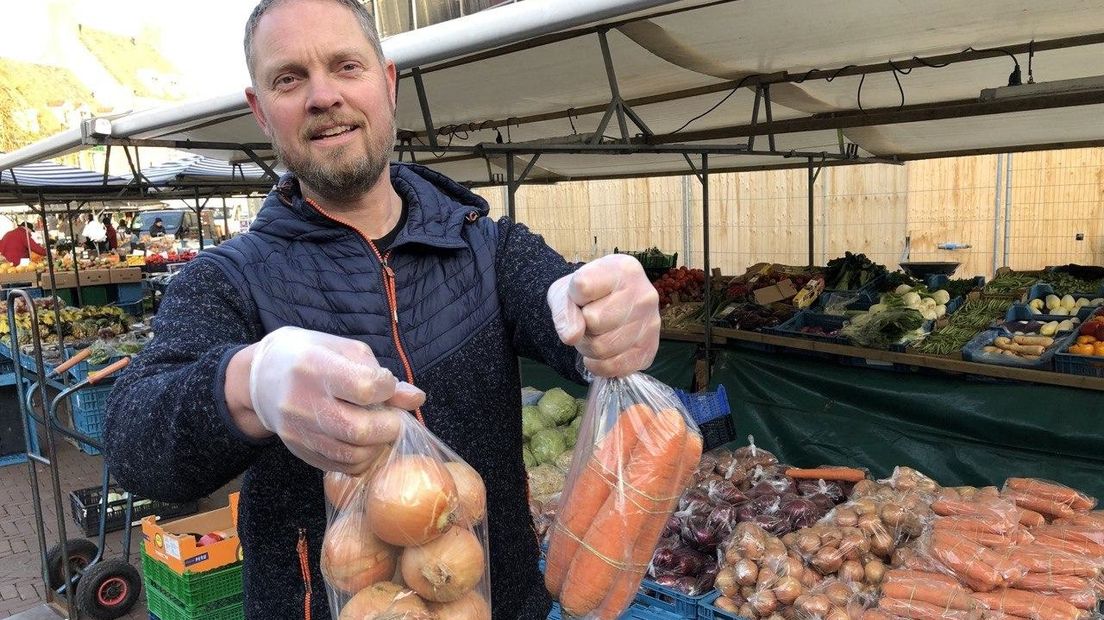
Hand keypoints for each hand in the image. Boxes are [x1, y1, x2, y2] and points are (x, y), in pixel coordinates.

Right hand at [227, 326, 424, 473]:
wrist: (262, 376)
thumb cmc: (311, 356)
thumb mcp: (345, 351)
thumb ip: (381, 375)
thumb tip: (416, 399)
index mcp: (315, 367)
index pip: (365, 388)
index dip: (386, 388)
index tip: (384, 385)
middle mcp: (302, 401)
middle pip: (359, 429)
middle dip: (388, 427)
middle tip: (393, 419)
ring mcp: (298, 430)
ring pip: (351, 454)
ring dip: (377, 446)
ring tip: (380, 430)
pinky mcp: (297, 450)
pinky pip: (339, 466)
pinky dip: (360, 458)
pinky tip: (363, 443)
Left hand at [547, 254, 659, 376]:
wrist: (604, 309)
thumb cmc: (585, 296)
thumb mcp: (565, 292)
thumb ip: (563, 310)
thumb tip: (572, 337)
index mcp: (624, 269)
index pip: (582, 287)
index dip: (573, 297)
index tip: (581, 296)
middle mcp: (645, 294)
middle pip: (594, 321)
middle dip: (581, 326)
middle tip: (585, 321)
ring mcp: (651, 323)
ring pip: (602, 347)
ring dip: (588, 347)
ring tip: (594, 334)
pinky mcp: (650, 350)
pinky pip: (613, 367)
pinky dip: (598, 365)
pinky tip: (601, 353)